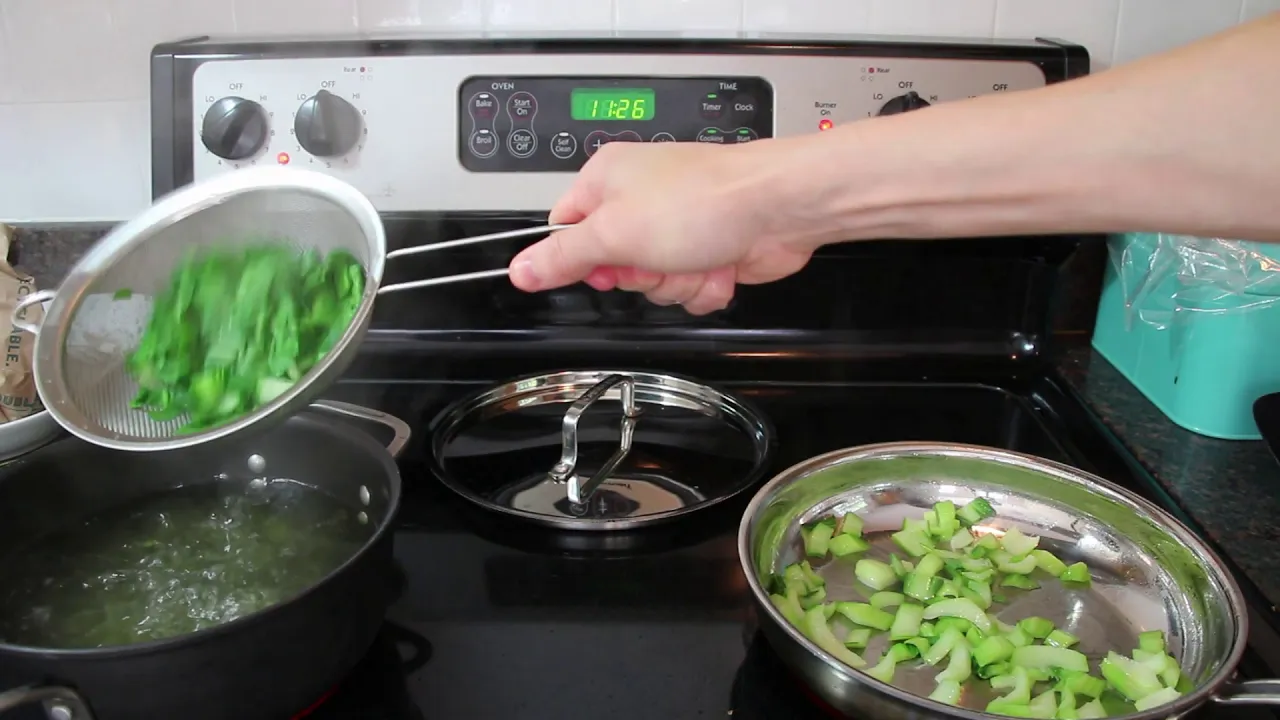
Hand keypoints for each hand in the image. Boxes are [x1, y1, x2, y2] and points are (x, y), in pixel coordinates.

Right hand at [507, 141, 817, 315]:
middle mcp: (641, 201)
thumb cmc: (706, 200)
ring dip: (677, 282)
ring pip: (653, 285)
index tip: (605, 263)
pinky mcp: (707, 252)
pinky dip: (704, 286)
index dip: (583, 260)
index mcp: (607, 181)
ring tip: (696, 254)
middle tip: (658, 255)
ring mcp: (677, 228)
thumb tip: (520, 270)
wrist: (777, 208)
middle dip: (641, 274)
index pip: (566, 232)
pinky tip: (718, 264)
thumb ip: (563, 256)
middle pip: (613, 268)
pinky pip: (687, 291)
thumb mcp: (615, 233)